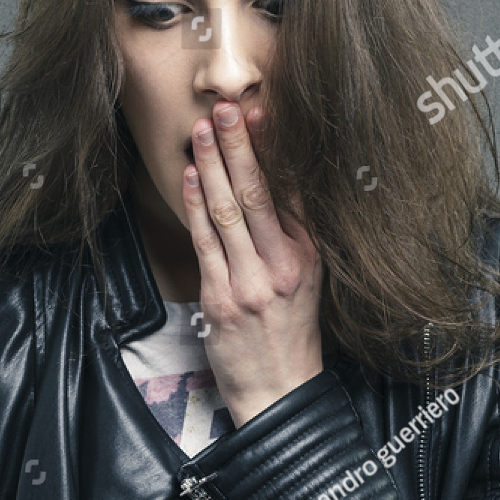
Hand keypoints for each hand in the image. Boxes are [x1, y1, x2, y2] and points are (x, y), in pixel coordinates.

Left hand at [184, 101, 322, 426]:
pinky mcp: (222, 298)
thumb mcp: (308, 282)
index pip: (291, 191)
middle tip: (226, 108)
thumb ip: (292, 237)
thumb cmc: (290, 335)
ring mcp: (252, 281)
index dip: (273, 150)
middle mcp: (285, 264)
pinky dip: (195, 205)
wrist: (280, 391)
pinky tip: (189, 177)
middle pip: (260, 192)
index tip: (258, 115)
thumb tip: (273, 186)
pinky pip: (206, 242)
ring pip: (229, 211)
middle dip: (239, 146)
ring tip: (203, 130)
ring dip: (213, 166)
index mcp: (310, 255)